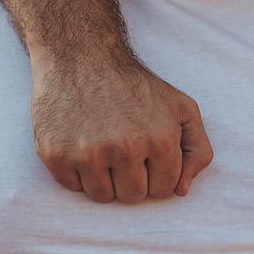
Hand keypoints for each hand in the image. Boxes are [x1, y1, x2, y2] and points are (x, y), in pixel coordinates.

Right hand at [30, 52, 213, 203]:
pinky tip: (80, 143)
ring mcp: (88, 153)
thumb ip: (197, 151)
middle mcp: (125, 148)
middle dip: (130, 178)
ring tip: (101, 145)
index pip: (164, 189)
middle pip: (133, 196)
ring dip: (103, 178)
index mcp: (161, 139)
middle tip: (121, 148)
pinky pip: (72, 187)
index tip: (146, 152)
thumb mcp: (182, 108)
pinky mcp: (56, 154)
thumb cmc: (135, 86)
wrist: (81, 56)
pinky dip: (76, 172)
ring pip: (102, 196)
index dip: (155, 173)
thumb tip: (182, 191)